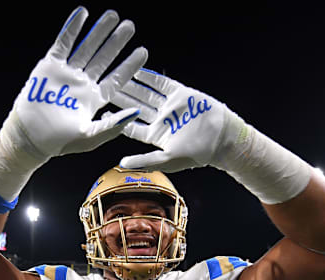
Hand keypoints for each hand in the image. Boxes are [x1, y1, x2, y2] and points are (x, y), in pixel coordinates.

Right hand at [5, 7, 147, 159]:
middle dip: (117, 42)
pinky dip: (72, 28)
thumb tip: (136, 113)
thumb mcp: (91, 137)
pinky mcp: (50, 66)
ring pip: (86, 47)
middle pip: (104, 58)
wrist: (31, 137)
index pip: (116, 78)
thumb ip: (113, 125)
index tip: (143, 51)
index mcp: (95, 99)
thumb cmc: (60, 141)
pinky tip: (82, 13)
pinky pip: (63, 44)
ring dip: (99, 32)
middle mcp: (83, 83)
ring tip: (113, 16)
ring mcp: (67, 73)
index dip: (129, 65)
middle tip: (130, 26)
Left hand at [111, 69, 243, 171]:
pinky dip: (149, 76)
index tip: (103, 111)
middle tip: (103, 87)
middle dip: (121, 98)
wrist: (222, 138)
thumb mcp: (168, 159)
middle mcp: (160, 119)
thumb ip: (144, 160)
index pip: (131, 126)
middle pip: (135, 106)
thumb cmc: (196, 153)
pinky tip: (137, 69)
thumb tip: (121, 164)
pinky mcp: (180, 93)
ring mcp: (169, 106)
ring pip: (146, 93)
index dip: (117, 119)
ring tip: (117, 75)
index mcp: (154, 136)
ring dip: (132, 85)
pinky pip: (161, 83)